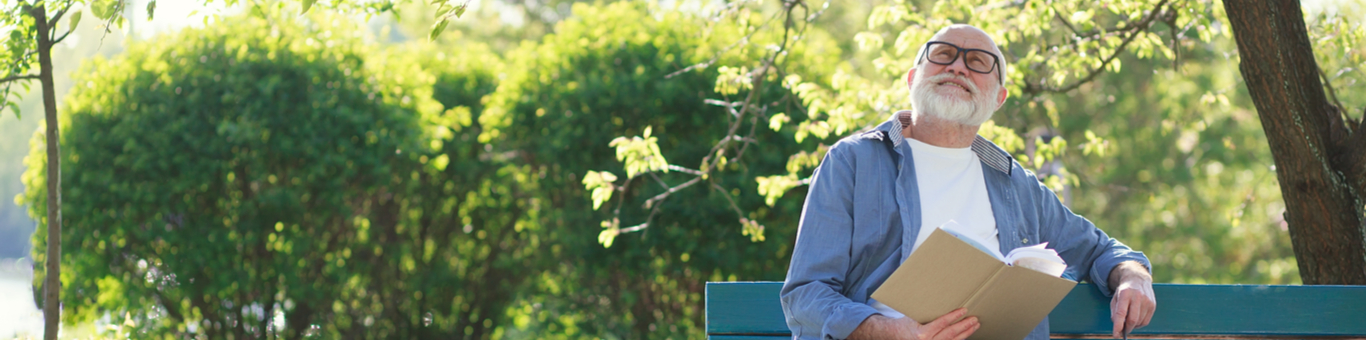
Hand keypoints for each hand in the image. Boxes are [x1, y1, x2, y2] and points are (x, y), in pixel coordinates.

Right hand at [851, 308, 978, 339]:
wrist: (897, 335)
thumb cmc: (905, 323)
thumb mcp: (913, 315)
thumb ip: (925, 310)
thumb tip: (934, 292)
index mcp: (921, 333)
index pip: (942, 323)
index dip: (954, 316)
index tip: (964, 310)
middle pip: (950, 333)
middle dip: (964, 326)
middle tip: (974, 318)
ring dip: (966, 333)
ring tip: (974, 325)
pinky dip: (959, 338)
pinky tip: (966, 333)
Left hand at [1108, 262, 1155, 337]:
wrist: (1137, 280)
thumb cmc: (1124, 291)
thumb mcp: (1115, 298)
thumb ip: (1115, 312)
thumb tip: (1117, 326)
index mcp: (1125, 294)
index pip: (1121, 313)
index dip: (1118, 326)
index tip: (1115, 335)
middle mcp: (1137, 296)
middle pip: (1132, 319)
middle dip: (1126, 329)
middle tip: (1122, 332)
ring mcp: (1147, 300)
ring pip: (1139, 322)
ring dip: (1132, 326)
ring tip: (1128, 323)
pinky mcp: (1153, 305)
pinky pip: (1146, 321)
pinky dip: (1139, 324)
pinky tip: (1135, 320)